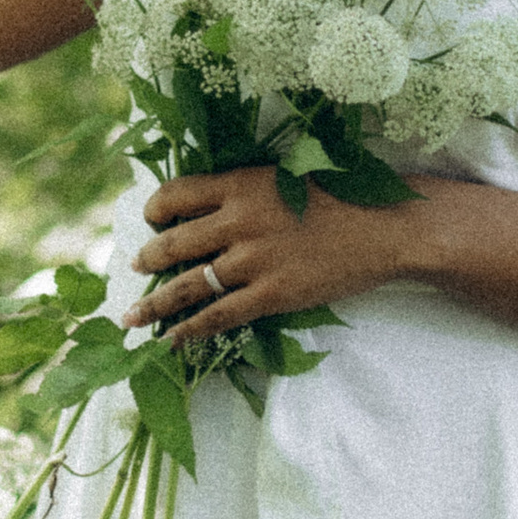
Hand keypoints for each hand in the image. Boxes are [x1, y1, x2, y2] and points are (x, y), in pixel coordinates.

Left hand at [124, 164, 412, 343]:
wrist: (385, 227)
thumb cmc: (341, 198)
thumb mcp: (285, 179)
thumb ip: (246, 192)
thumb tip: (210, 210)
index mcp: (241, 185)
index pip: (176, 193)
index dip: (155, 209)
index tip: (151, 220)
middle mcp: (238, 221)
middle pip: (173, 242)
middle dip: (146, 259)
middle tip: (135, 268)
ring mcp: (253, 260)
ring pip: (186, 285)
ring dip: (154, 304)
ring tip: (132, 317)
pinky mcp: (271, 294)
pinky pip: (217, 316)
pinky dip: (189, 330)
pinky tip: (171, 339)